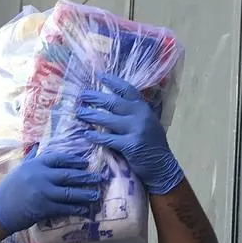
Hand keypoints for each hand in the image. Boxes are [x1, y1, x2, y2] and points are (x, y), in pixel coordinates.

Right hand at [0, 149, 103, 234]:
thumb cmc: (7, 190)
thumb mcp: (18, 170)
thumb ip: (30, 158)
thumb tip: (36, 146)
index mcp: (35, 165)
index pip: (59, 158)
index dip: (74, 160)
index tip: (85, 162)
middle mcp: (40, 176)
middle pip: (69, 175)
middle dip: (86, 177)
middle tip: (99, 178)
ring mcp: (43, 192)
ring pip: (70, 192)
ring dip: (85, 194)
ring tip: (95, 195)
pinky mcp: (44, 208)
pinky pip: (65, 207)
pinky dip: (76, 209)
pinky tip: (84, 210)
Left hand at [76, 72, 183, 194]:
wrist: (162, 166)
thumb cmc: (150, 144)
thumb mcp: (146, 123)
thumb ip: (132, 113)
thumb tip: (110, 102)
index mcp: (144, 108)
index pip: (127, 89)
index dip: (113, 82)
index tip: (99, 76)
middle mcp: (141, 116)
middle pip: (114, 102)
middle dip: (95, 97)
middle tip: (81, 95)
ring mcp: (136, 130)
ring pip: (108, 119)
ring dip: (91, 115)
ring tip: (78, 112)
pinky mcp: (131, 145)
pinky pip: (108, 139)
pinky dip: (96, 136)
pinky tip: (86, 134)